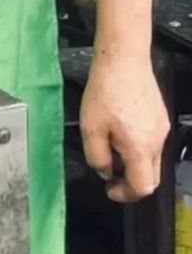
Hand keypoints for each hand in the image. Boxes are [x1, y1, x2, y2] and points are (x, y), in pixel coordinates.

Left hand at [80, 51, 169, 202]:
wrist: (123, 58)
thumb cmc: (105, 90)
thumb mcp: (91, 127)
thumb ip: (97, 157)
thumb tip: (105, 172)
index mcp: (141, 148)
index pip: (143, 187)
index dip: (126, 194)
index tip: (110, 189)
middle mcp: (158, 141)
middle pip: (151, 176)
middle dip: (131, 181)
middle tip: (110, 172)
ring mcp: (162, 128)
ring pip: (152, 158)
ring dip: (133, 162)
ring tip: (111, 144)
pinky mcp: (161, 116)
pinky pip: (152, 141)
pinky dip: (138, 146)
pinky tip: (120, 128)